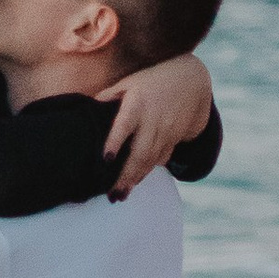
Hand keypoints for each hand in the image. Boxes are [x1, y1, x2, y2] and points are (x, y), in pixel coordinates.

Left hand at [96, 53, 212, 191]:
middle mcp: (154, 120)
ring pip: (150, 161)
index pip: (125, 124)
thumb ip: (109, 96)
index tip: (105, 159)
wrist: (191, 81)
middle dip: (126, 176)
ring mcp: (166, 131)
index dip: (115, 142)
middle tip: (112, 195)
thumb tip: (87, 108)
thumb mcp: (129, 82)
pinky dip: (146, 172)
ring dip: (135, 180)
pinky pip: (160, 160)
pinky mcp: (174, 139)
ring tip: (119, 196)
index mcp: (138, 103)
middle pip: (140, 152)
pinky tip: (134, 183)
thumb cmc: (151, 81)